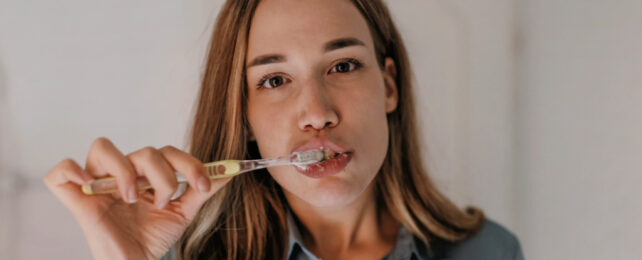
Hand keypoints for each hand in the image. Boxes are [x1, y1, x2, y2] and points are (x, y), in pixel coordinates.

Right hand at [43, 137, 230, 259]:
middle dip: (162, 175)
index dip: (188, 163)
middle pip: (142, 150)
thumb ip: (203, 190)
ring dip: (126, 171)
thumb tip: (228, 172)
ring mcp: (98, 184)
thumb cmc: (153, 237)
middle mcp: (122, 174)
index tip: (203, 185)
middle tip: (165, 200)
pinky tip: (90, 185)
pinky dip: (71, 171)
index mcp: (146, 174)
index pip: (165, 151)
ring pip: (103, 148)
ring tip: (134, 199)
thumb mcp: (184, 213)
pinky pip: (59, 173)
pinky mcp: (76, 200)